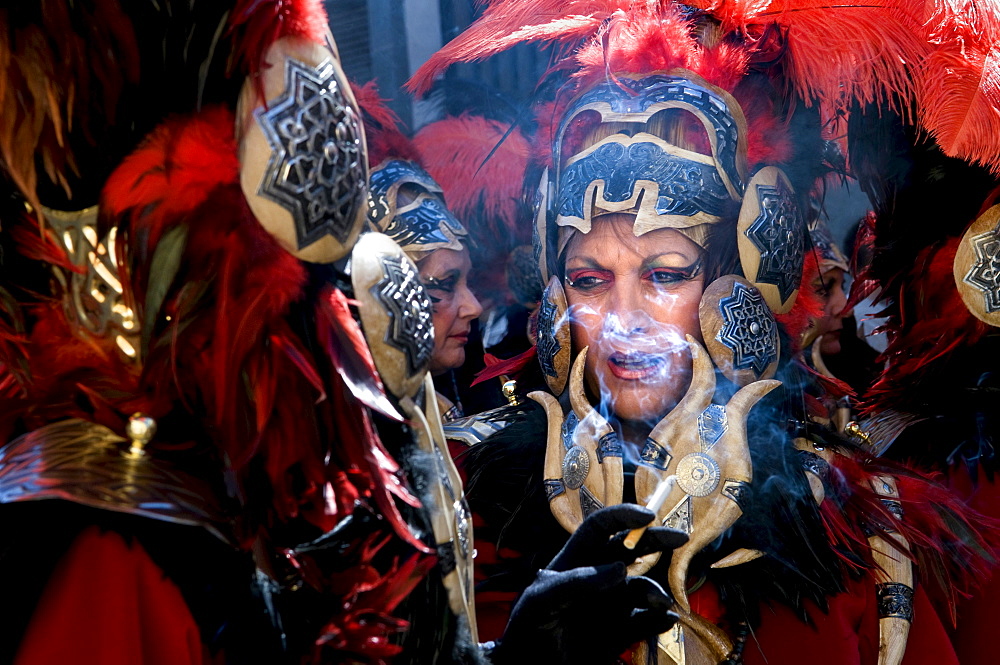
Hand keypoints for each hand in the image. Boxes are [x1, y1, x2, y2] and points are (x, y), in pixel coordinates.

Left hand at [487, 504, 685, 663]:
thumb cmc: (527, 631)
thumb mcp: (543, 600)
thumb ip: (576, 581)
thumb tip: (621, 568)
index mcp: (575, 561)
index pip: (600, 528)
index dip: (623, 516)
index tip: (647, 516)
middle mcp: (597, 578)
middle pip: (631, 549)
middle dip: (655, 540)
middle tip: (679, 538)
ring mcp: (611, 605)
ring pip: (643, 589)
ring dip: (655, 591)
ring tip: (660, 603)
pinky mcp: (622, 633)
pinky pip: (647, 622)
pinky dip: (661, 619)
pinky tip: (666, 620)